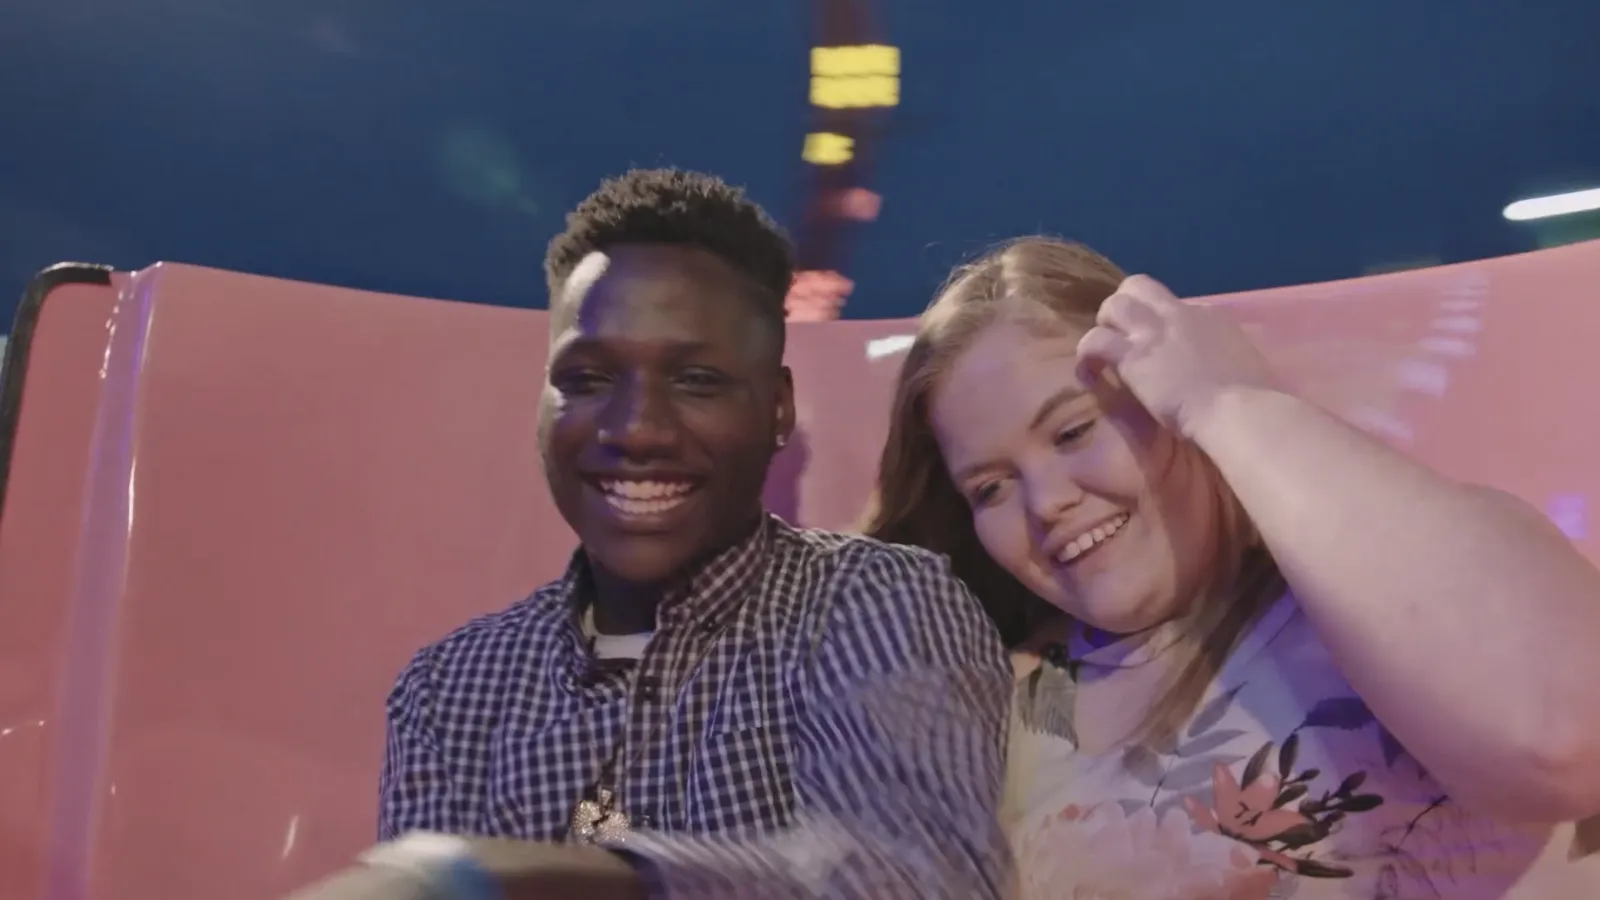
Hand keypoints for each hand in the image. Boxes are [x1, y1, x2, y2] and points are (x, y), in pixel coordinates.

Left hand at [1075, 274, 1280, 439]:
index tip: (1158, 346)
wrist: (1239, 410)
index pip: (1176, 306)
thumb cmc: (1254, 400)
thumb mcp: (1249, 366)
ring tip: (1100, 352)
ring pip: (1114, 304)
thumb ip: (1232, 359)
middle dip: (1125, 306)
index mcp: (1213, 317)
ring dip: (1104, 325)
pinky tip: (1088, 373)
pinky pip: (1096, 341)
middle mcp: (1182, 314)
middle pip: (1140, 287)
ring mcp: (1156, 331)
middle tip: (1120, 336)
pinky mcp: (1134, 354)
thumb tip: (1232, 369)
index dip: (1161, 323)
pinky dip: (1087, 355)